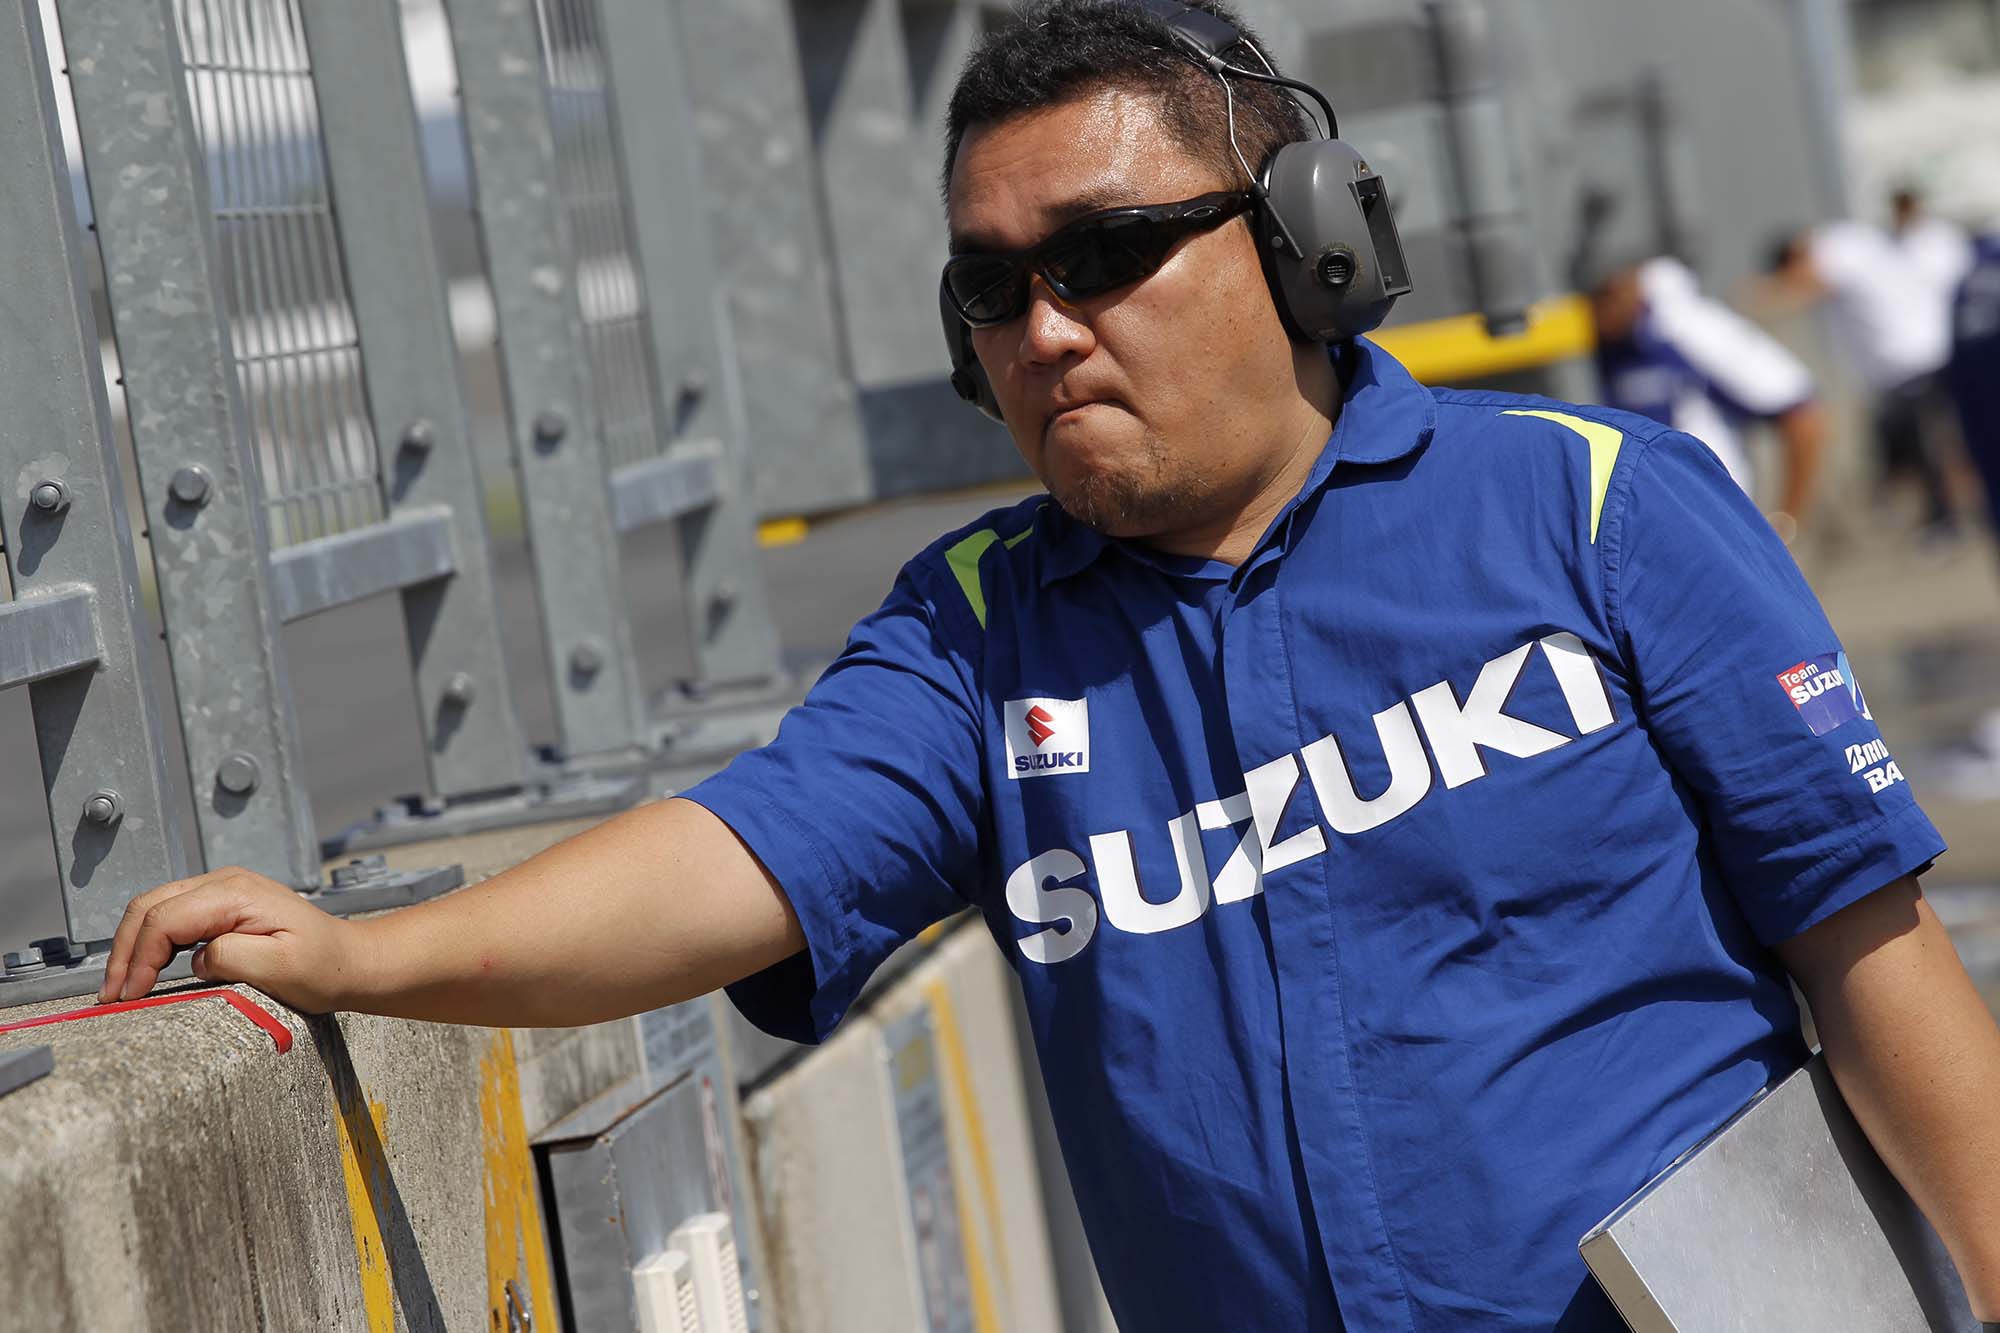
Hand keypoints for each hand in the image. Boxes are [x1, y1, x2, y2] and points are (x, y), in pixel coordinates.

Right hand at [99, 867, 366, 1011]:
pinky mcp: (223, 904)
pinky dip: (150, 941)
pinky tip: (145, 970)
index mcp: (237, 893)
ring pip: (154, 908)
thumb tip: (195, 958)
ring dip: (132, 946)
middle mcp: (225, 882)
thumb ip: (230, 957)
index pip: (165, 919)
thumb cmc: (324, 966)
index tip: (130, 996)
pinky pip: (172, 914)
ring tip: (121, 987)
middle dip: (124, 951)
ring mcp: (223, 889)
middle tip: (111, 996)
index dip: (140, 958)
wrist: (351, 959)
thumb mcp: (281, 968)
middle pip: (149, 907)